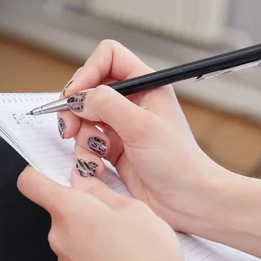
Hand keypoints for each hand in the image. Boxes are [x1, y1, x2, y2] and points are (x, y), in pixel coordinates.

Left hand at [17, 165, 188, 260]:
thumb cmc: (147, 255)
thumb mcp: (131, 207)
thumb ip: (100, 190)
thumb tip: (81, 182)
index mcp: (68, 211)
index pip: (30, 183)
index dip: (37, 170)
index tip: (52, 167)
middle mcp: (58, 235)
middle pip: (57, 206)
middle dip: (80, 200)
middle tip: (113, 202)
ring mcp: (66, 259)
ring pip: (71, 227)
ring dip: (90, 223)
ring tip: (124, 231)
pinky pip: (79, 248)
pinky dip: (95, 243)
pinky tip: (122, 250)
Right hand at [58, 40, 260, 258]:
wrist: (189, 201)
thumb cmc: (178, 163)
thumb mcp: (141, 127)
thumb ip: (106, 105)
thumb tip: (77, 98)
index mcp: (146, 85)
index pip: (108, 58)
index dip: (87, 72)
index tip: (76, 96)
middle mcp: (132, 102)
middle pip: (88, 88)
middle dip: (76, 108)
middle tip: (71, 127)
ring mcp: (121, 126)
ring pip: (83, 118)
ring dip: (82, 136)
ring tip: (97, 152)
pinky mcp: (114, 150)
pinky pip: (86, 144)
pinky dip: (86, 155)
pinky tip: (99, 168)